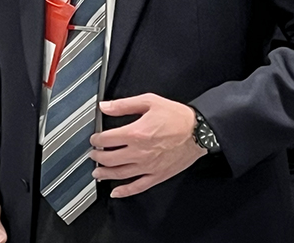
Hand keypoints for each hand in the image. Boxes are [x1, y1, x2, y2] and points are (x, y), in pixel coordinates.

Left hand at [89, 93, 205, 197]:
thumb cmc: (177, 117)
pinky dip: (125, 191)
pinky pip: (138, 186)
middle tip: (93, 155)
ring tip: (97, 172)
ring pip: (120, 174)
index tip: (94, 139)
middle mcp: (139, 152)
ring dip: (105, 174)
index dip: (96, 140)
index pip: (106, 140)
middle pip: (110, 159)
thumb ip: (123, 105)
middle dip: (97, 157)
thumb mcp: (149, 102)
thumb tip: (105, 106)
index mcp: (135, 133)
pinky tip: (116, 191)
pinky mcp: (158, 175)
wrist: (200, 132)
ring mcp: (148, 166)